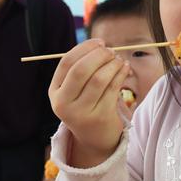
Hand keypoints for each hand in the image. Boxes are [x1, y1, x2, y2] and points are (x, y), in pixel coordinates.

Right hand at [49, 40, 129, 166]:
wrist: (94, 138)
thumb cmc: (87, 105)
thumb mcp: (75, 90)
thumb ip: (81, 68)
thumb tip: (100, 45)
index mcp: (55, 92)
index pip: (67, 63)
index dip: (85, 48)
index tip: (100, 42)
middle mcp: (64, 104)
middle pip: (81, 70)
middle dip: (99, 55)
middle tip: (111, 51)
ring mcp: (81, 113)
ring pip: (99, 79)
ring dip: (112, 64)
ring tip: (119, 60)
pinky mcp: (100, 118)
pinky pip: (113, 89)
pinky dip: (121, 74)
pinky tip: (125, 68)